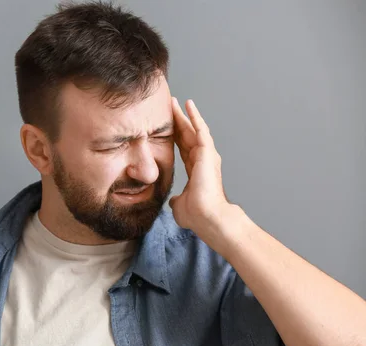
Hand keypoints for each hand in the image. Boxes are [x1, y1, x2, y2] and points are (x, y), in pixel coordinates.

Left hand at [169, 97, 230, 232]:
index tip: (165, 126)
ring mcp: (206, 155)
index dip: (174, 136)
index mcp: (195, 171)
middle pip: (187, 135)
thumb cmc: (196, 215)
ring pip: (193, 129)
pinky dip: (195, 117)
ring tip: (176, 101)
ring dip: (185, 115)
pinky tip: (189, 105)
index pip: (182, 148)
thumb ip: (177, 199)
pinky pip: (200, 130)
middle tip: (169, 105)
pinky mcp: (208, 153)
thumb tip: (173, 200)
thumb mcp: (180, 205)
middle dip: (178, 120)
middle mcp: (202, 160)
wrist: (207, 218)